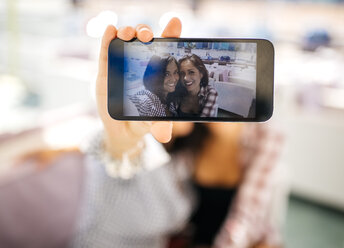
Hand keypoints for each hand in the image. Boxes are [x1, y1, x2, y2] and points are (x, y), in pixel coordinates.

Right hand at [96, 18, 181, 158]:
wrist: (121, 128)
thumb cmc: (142, 119)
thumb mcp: (152, 120)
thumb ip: (159, 124)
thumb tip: (164, 136)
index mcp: (157, 70)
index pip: (165, 48)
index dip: (170, 33)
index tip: (175, 22)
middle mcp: (140, 63)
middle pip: (144, 39)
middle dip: (145, 32)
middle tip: (146, 36)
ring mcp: (122, 64)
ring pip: (126, 40)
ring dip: (127, 32)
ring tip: (128, 34)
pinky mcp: (105, 69)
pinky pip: (105, 50)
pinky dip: (107, 38)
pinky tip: (110, 30)